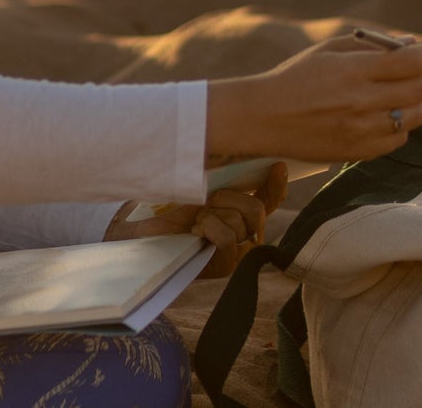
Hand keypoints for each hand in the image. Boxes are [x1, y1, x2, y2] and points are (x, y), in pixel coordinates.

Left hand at [105, 164, 287, 277]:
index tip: (278, 165)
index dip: (277, 184)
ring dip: (212, 214)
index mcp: (241, 209)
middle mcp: (245, 232)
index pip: (270, 199)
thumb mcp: (199, 184)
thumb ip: (223, 176)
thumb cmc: (170, 204)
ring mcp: (237, 252)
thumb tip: (239, 155)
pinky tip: (196, 231)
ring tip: (196, 221)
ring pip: (240, 222)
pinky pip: (228, 239)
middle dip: (228, 198)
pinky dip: (211, 228)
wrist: (143, 230)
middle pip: (256, 209)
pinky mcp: (224, 265)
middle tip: (204, 202)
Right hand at [207, 36, 421, 167]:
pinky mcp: (359, 152)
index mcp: (352, 71)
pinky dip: (401, 124)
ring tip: (405, 90)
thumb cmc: (296, 77)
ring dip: (418, 100)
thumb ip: (372, 46)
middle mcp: (360, 102)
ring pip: (414, 116)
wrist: (265, 117)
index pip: (410, 62)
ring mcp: (362, 130)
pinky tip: (387, 113)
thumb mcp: (328, 51)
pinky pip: (398, 139)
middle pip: (419, 89)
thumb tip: (411, 43)